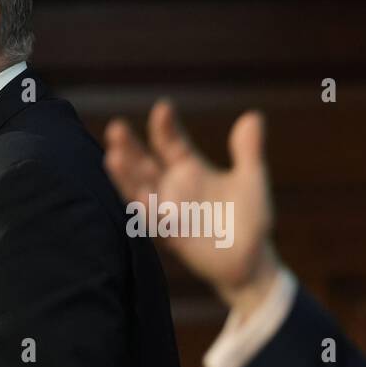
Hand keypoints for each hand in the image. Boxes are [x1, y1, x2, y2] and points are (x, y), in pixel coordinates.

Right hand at [104, 99, 280, 316]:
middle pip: (144, 163)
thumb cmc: (249, 218)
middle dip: (129, 147)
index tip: (163, 107)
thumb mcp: (251, 178)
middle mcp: (173, 188)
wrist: (252, 259)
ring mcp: (170, 212)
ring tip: (112, 157)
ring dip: (126, 177)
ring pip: (140, 191)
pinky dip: (147, 211)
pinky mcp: (175, 237)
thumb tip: (253, 115)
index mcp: (189, 168)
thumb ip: (248, 150)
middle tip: (116, 128)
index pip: (170, 141)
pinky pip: (156, 223)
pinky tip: (140, 198)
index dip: (165, 126)